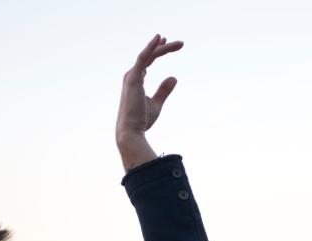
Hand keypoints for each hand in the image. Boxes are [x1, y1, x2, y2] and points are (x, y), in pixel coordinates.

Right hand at [116, 34, 182, 170]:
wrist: (131, 131)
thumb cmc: (142, 121)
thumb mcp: (156, 104)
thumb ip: (164, 91)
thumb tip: (174, 78)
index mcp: (135, 81)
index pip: (146, 61)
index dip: (157, 51)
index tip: (166, 43)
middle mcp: (132, 76)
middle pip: (149, 56)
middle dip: (163, 47)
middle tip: (180, 44)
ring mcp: (132, 76)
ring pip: (148, 55)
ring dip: (163, 48)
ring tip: (180, 44)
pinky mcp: (133, 78)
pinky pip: (143, 58)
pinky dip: (151, 48)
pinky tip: (159, 39)